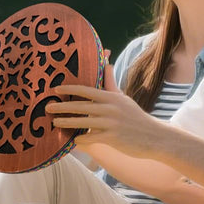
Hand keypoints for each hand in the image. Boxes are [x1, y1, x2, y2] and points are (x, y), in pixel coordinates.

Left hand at [47, 65, 164, 157]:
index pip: (86, 90)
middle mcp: (110, 108)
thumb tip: (106, 62)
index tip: (55, 90)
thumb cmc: (135, 117)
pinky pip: (90, 138)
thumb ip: (110, 82)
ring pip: (82, 123)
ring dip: (66, 123)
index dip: (69, 89)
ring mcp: (111, 124)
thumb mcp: (123, 98)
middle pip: (80, 106)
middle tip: (48, 107)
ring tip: (54, 123)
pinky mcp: (112, 138)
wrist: (155, 137)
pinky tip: (73, 141)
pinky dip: (80, 140)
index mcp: (111, 97)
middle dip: (62, 106)